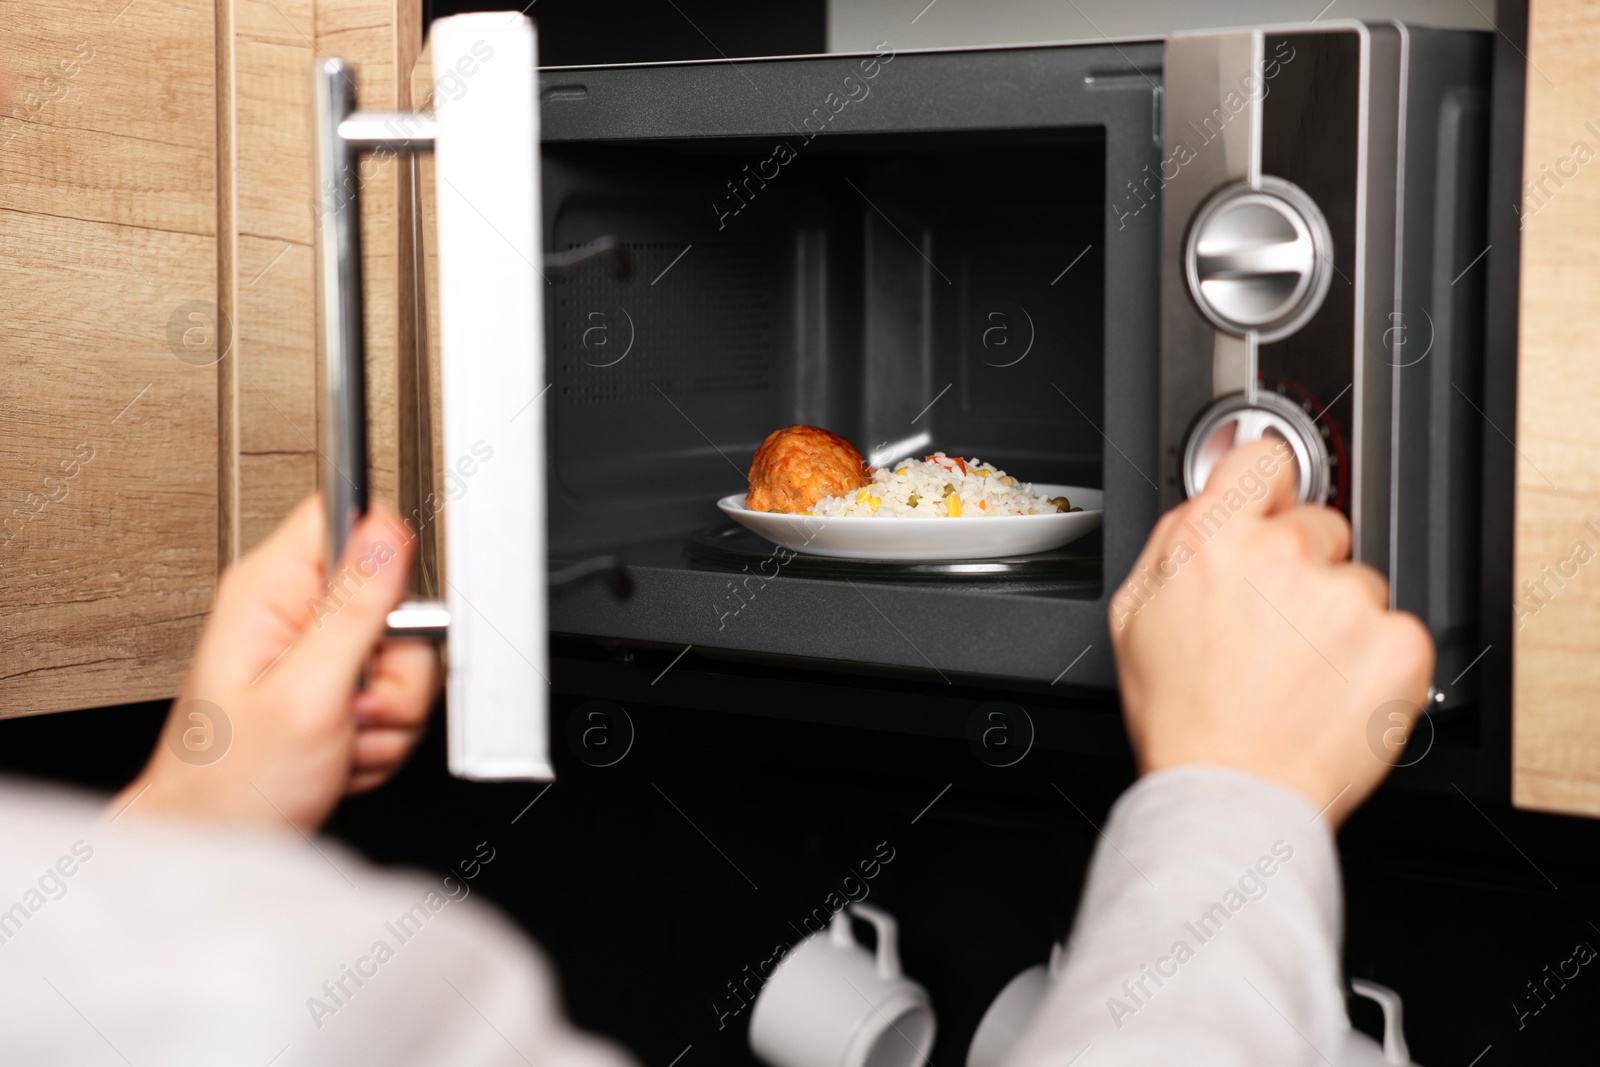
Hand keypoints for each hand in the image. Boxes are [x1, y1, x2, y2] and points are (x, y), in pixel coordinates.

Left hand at [111, 495, 439, 832]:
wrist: (218, 843)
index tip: (389, 614)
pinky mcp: (333, 692)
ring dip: (390, 713)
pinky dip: (382, 737)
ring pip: (404, 659)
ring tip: (342, 738)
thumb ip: (352, 608)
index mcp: (269, 593)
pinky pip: (395, 699)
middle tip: (355, 705)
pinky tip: (342, 752)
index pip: (343, 516)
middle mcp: (291, 615)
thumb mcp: (304, 691)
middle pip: (395, 602)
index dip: (384, 552)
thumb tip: (383, 532)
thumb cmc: (230, 782)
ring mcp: (314, 655)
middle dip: (396, 670)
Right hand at [1108, 439, 1433, 826]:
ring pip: (1360, 582)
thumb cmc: (1181, 717)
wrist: (1231, 794)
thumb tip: (1208, 505)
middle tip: (1274, 626)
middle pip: (1319, 524)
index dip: (1266, 485)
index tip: (1271, 504)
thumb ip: (1174, 543)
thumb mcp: (1133, 616)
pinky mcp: (1397, 642)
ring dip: (1339, 617)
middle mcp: (1281, 557)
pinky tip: (1333, 690)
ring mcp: (1345, 599)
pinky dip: (1376, 659)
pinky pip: (1397, 629)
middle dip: (1303, 565)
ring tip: (1300, 671)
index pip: (1264, 459)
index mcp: (1211, 541)